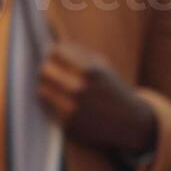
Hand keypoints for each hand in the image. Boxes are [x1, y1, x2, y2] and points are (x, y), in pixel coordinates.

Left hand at [37, 40, 155, 154]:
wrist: (129, 122)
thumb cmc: (110, 88)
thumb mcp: (101, 66)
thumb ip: (76, 53)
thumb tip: (49, 46)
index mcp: (90, 71)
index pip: (55, 53)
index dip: (53, 53)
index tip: (54, 55)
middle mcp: (80, 90)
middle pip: (44, 70)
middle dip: (47, 68)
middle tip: (50, 70)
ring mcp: (73, 109)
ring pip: (41, 90)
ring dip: (46, 86)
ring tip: (55, 86)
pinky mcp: (68, 125)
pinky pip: (47, 108)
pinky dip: (52, 103)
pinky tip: (61, 101)